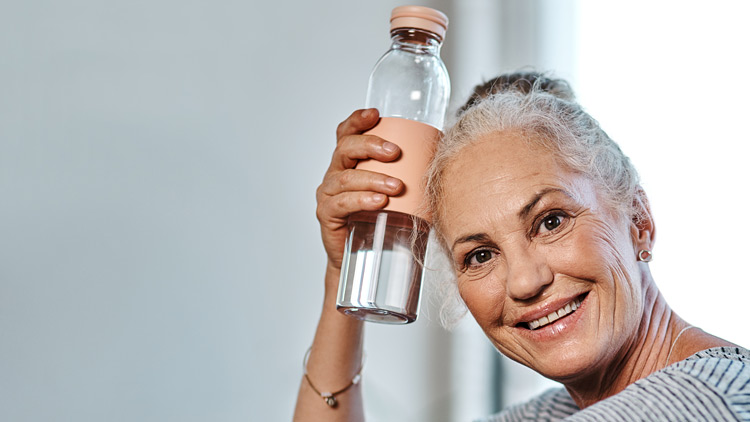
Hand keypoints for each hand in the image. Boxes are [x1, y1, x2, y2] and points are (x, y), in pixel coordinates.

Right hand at [316, 109, 402, 283]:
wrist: (367, 260)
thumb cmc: (386, 222)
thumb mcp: (400, 193)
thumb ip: (412, 173)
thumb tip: (445, 155)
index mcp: (351, 163)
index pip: (347, 134)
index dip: (357, 120)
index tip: (376, 114)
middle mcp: (335, 174)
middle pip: (345, 149)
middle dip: (370, 146)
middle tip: (395, 152)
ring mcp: (328, 194)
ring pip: (345, 177)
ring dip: (373, 178)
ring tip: (396, 186)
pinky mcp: (327, 215)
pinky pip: (341, 203)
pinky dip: (361, 200)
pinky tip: (378, 202)